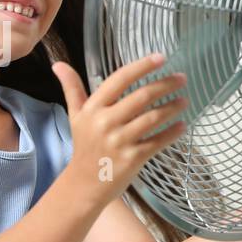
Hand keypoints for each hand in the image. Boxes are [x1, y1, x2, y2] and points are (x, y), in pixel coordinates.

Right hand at [52, 54, 188, 207]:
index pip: (119, 79)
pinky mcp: (132, 158)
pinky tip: (182, 125)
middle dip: (165, 85)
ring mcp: (120, 141)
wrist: (84, 183)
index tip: (161, 57)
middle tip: (181, 79)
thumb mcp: (76, 115)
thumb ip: (72, 88)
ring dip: (172, 107)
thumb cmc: (84, 145)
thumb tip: (58, 64)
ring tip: (184, 100)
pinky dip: (172, 132)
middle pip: (141, 97)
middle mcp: (105, 122)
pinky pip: (158, 141)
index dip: (141, 66)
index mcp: (93, 108)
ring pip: (153, 118)